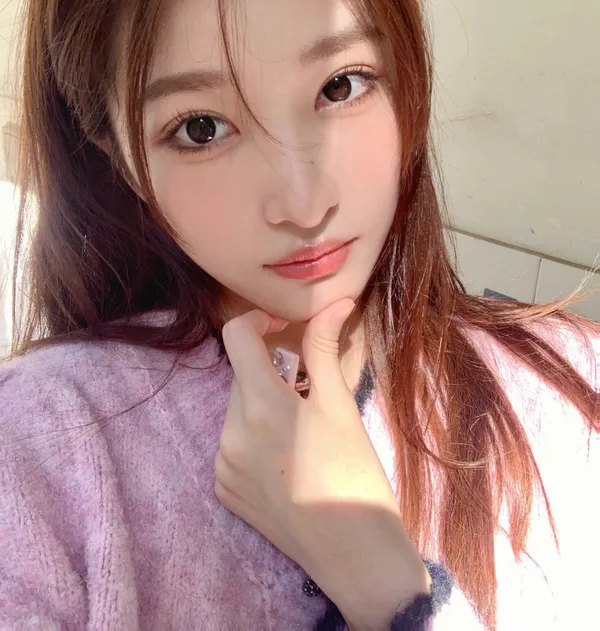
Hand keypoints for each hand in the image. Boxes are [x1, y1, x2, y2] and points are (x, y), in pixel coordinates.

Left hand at [215, 299, 428, 627]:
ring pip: (236, 410)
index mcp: (260, 406)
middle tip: (307, 388)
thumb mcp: (340, 404)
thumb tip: (335, 301)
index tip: (283, 328)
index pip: (235, 336)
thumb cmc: (355, 473)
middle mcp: (230, 433)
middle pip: (240, 375)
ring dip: (261, 404)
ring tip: (299, 430)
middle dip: (269, 369)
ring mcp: (222, 465)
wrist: (354, 553)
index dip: (258, 320)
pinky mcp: (223, 490)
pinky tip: (286, 459)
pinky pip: (232, 444)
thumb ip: (324, 347)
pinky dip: (253, 438)